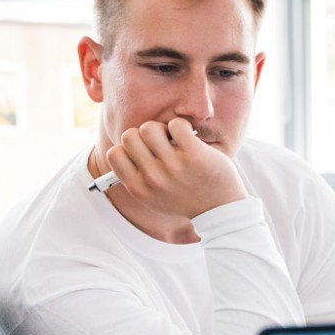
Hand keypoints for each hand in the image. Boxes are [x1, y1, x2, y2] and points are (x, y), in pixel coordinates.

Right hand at [104, 118, 247, 218]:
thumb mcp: (153, 198)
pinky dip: (182, 126)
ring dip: (162, 129)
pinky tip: (189, 138)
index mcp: (139, 189)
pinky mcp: (194, 154)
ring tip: (174, 140)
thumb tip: (119, 150)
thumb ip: (135, 178)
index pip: (114, 154)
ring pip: (149, 127)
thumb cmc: (184, 198)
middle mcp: (153, 178)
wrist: (220, 209)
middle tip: (160, 144)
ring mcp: (173, 166)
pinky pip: (176, 124)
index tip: (143, 153)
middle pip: (130, 135)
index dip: (127, 148)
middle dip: (144, 135)